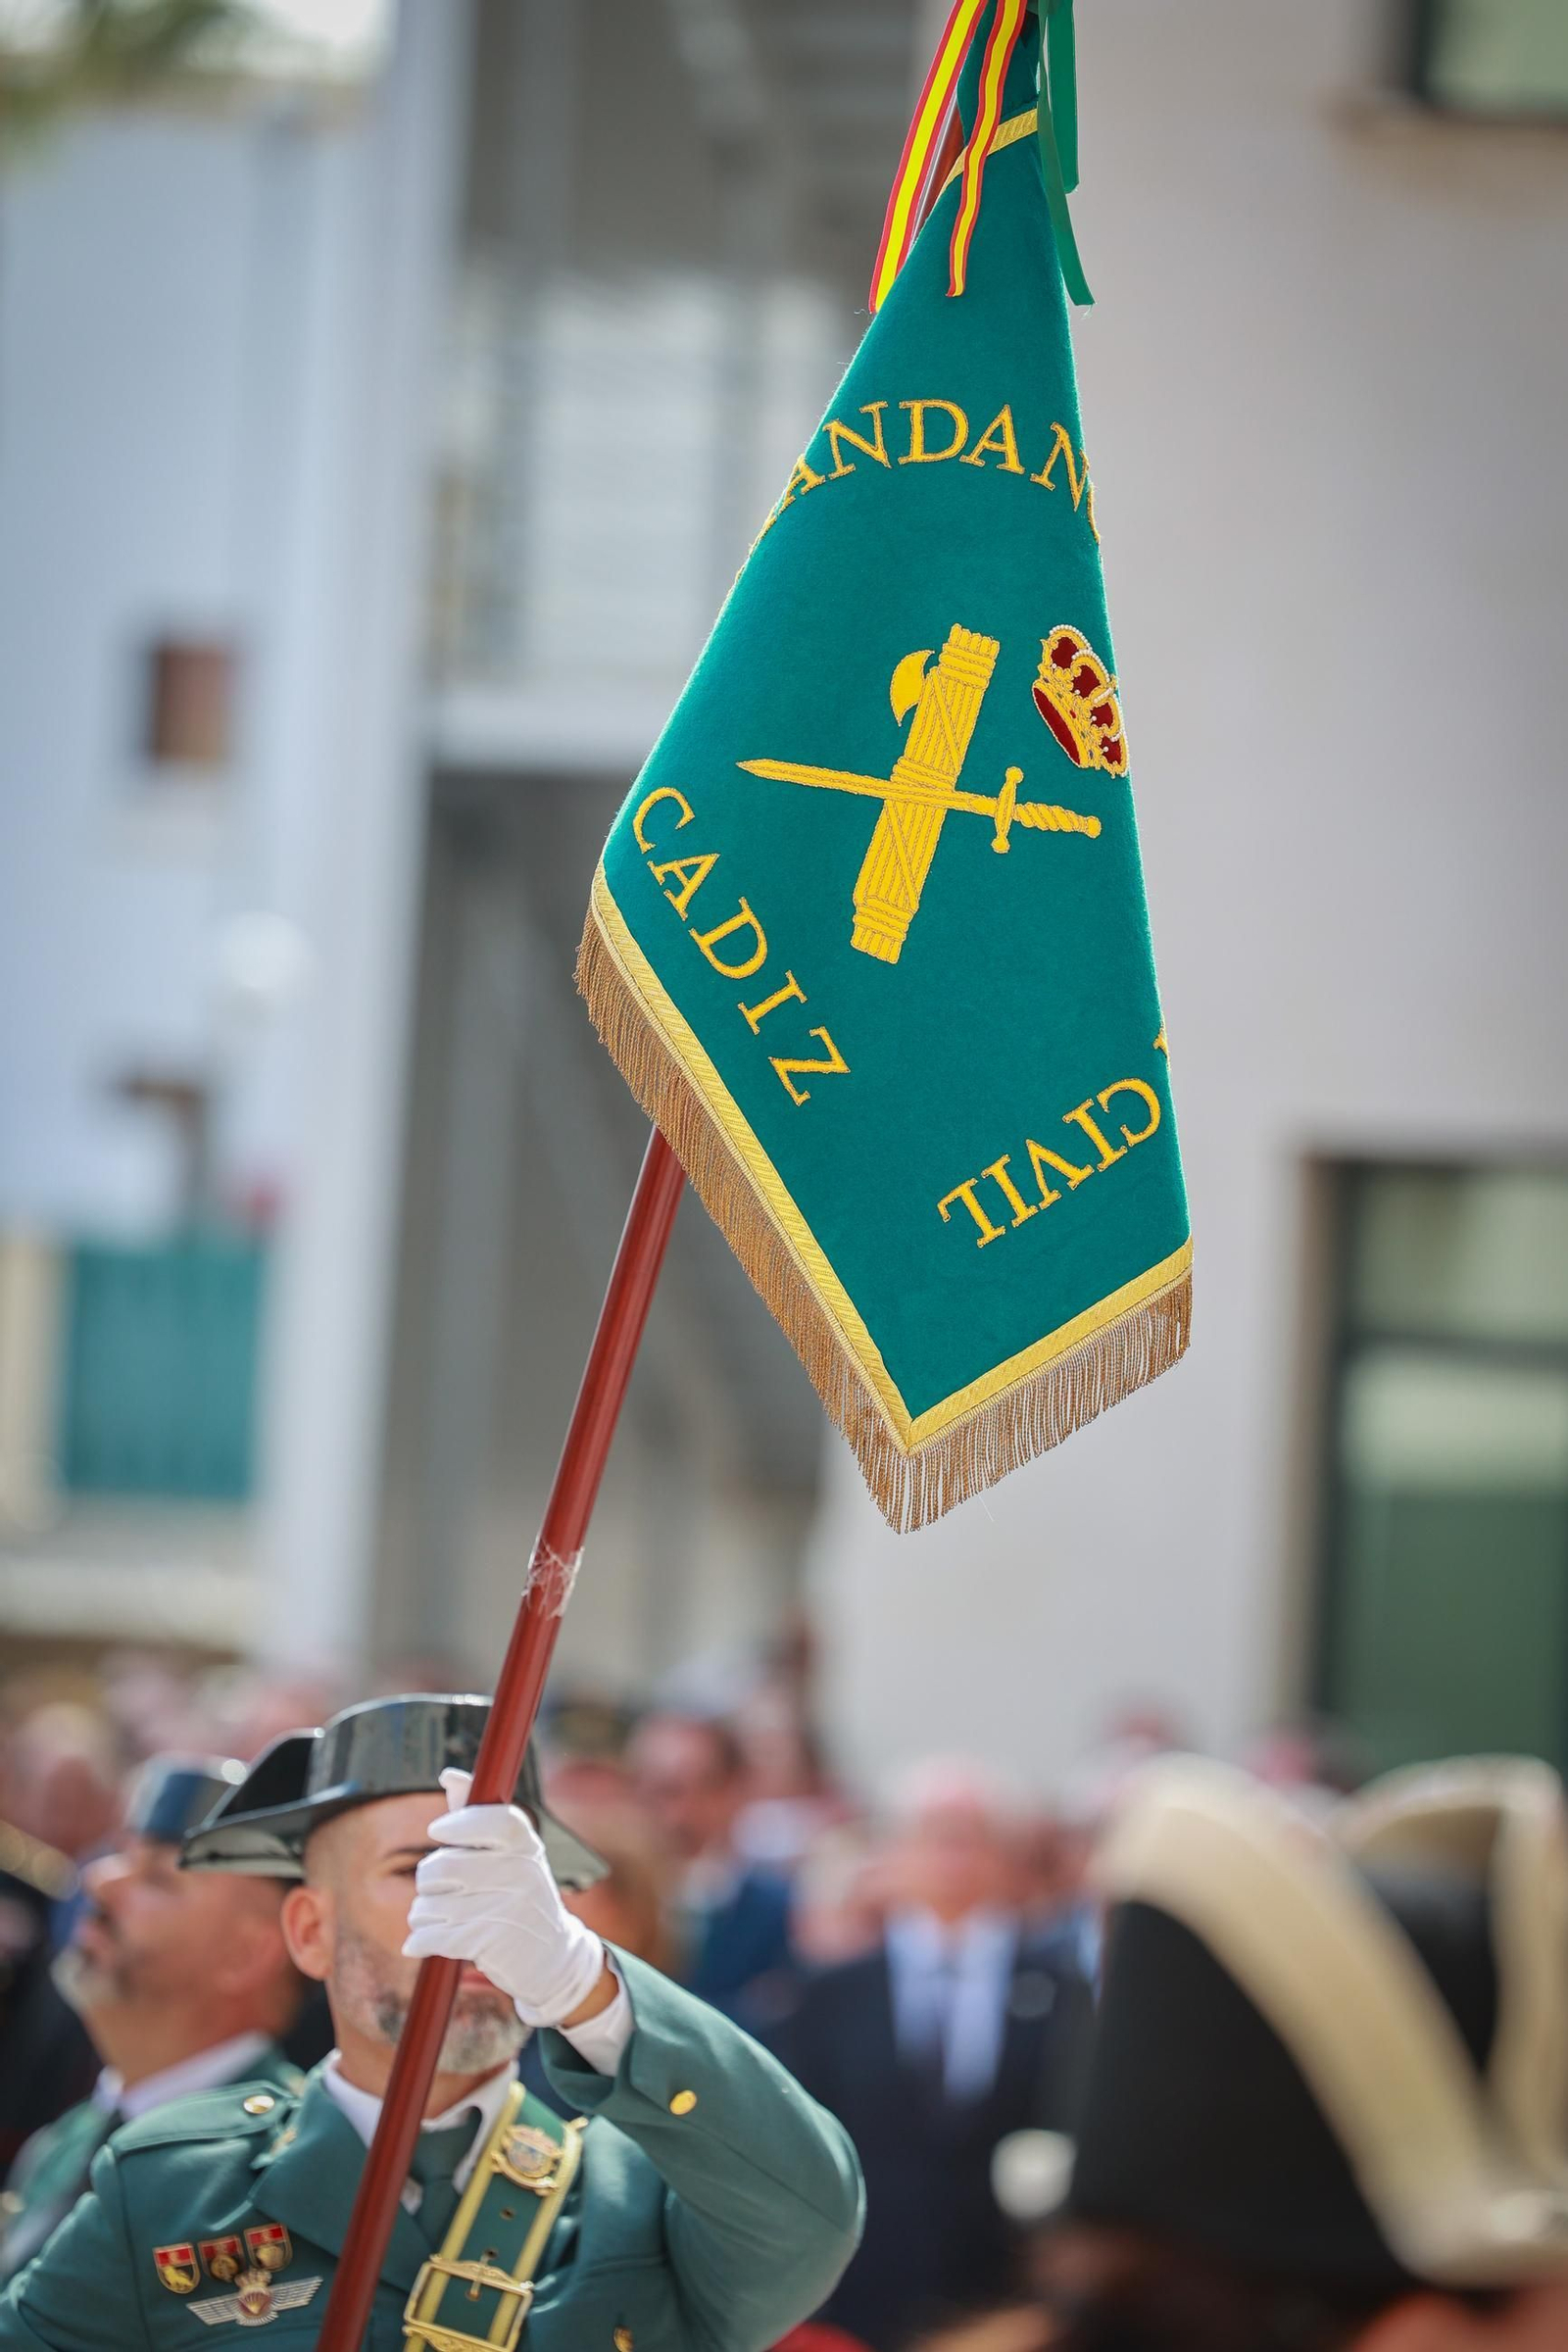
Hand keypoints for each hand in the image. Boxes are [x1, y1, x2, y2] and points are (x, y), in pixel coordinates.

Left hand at [402, 1768, 606, 2028]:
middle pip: (442, 1865)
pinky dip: (421, 1940)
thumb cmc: (521, 1893)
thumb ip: (475, 1813)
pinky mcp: (487, 1944)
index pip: (490, 1819)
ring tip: (442, 1917)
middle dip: (428, 1878)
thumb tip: (449, 1774)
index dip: (457, 1823)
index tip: (438, 1831)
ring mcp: (504, 1909)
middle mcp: (519, 1873)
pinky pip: (431, 1935)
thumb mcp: (510, 1852)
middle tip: (440, 1887)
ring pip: (429, 1904)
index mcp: (525, 1844)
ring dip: (423, 1913)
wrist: (552, 1957)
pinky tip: (425, 1942)